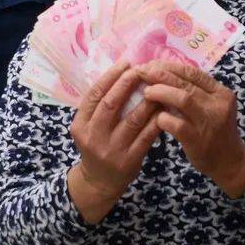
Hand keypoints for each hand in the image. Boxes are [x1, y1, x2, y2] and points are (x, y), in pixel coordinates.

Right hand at [68, 61, 161, 222]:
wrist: (99, 182)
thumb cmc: (97, 146)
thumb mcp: (89, 127)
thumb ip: (100, 106)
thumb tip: (122, 73)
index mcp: (80, 125)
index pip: (94, 95)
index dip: (110, 76)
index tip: (126, 63)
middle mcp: (93, 137)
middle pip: (111, 104)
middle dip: (127, 83)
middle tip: (142, 69)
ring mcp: (111, 150)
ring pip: (132, 119)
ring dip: (147, 100)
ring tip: (158, 86)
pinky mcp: (129, 160)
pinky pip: (146, 136)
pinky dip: (156, 120)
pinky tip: (165, 109)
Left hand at [137, 60, 244, 197]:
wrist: (228, 162)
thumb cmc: (215, 131)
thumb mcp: (211, 106)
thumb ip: (194, 91)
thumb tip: (162, 73)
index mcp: (221, 92)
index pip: (192, 72)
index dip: (169, 66)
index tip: (151, 64)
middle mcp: (218, 104)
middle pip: (185, 82)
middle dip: (160, 75)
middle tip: (141, 72)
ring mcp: (209, 123)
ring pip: (183, 99)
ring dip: (161, 92)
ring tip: (146, 92)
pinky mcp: (198, 140)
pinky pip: (177, 125)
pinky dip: (163, 118)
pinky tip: (156, 117)